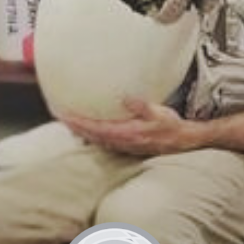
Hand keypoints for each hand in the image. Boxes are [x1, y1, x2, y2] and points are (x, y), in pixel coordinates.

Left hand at [62, 98, 199, 156]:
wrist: (183, 142)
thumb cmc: (172, 127)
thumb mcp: (159, 112)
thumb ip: (141, 106)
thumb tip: (124, 97)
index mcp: (127, 133)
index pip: (96, 128)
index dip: (79, 122)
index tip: (65, 115)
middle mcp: (122, 142)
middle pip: (91, 136)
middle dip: (75, 126)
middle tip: (60, 116)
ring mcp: (124, 146)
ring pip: (96, 140)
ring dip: (82, 132)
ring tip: (70, 123)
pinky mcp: (128, 147)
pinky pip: (104, 142)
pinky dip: (93, 136)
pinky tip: (90, 132)